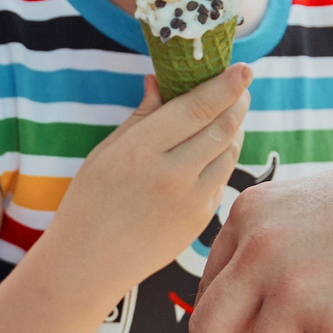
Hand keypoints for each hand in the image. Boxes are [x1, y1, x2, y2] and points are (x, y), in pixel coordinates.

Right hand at [42, 68, 250, 294]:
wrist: (88, 263)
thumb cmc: (90, 201)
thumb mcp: (106, 152)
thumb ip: (141, 116)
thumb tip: (159, 80)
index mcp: (141, 150)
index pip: (197, 108)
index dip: (225, 85)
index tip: (244, 68)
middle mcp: (171, 175)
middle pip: (222, 128)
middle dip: (237, 102)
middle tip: (242, 86)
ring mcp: (190, 201)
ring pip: (228, 153)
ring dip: (234, 130)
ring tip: (228, 114)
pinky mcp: (200, 221)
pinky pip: (222, 180)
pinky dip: (222, 159)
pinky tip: (213, 150)